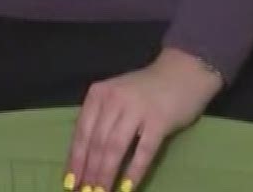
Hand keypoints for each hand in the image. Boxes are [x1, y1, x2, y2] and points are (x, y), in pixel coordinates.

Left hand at [64, 48, 221, 191]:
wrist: (183, 72)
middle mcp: (113, 101)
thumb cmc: (145, 89)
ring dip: (106, 174)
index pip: (81, 132)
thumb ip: (101, 118)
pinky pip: (144, 151)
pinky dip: (134, 171)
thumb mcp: (115, 96)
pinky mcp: (159, 121)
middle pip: (96, 142)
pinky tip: (127, 187)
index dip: (75, 159)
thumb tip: (85, 155)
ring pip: (114, 148)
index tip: (69, 181)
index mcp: (98, 95)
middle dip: (89, 171)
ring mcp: (136, 110)